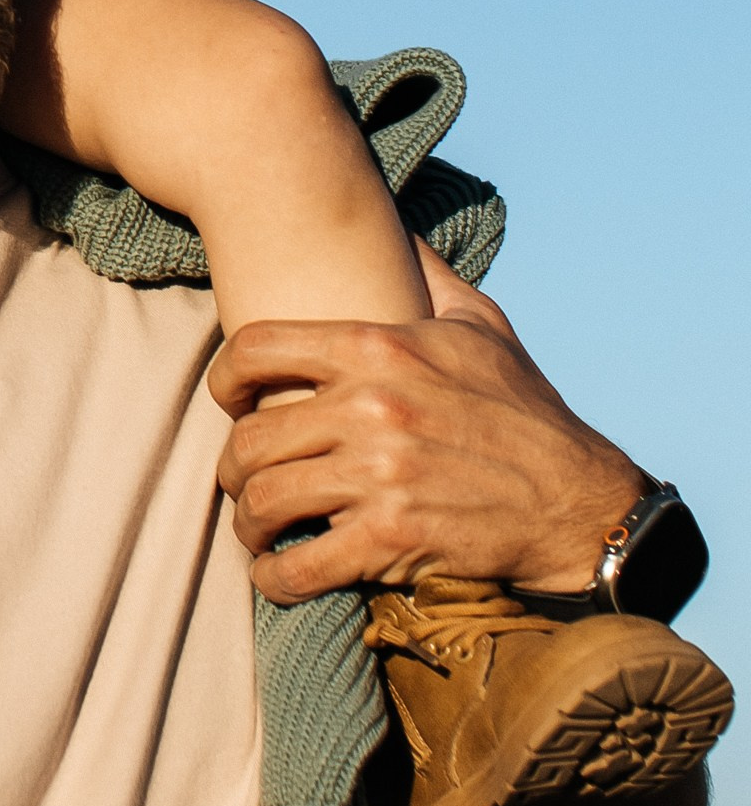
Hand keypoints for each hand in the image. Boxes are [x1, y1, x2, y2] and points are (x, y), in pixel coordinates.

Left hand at [211, 311, 643, 598]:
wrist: (579, 501)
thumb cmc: (526, 411)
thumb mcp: (481, 327)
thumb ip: (427, 276)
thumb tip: (394, 227)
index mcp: (379, 350)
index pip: (256, 349)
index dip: (226, 379)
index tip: (230, 401)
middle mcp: (371, 408)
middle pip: (249, 437)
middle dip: (234, 466)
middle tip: (244, 480)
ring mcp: (379, 475)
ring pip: (264, 499)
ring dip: (250, 522)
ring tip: (259, 528)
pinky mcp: (392, 538)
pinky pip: (299, 565)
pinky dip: (276, 578)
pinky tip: (278, 575)